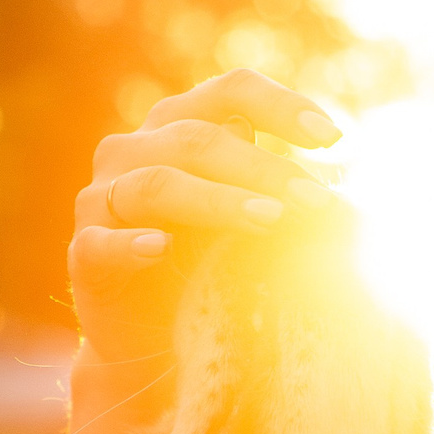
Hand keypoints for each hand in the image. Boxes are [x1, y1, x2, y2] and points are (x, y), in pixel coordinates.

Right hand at [68, 69, 342, 369]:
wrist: (154, 341)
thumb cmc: (212, 268)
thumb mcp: (254, 222)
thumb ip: (284, 192)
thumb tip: (349, 182)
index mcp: (177, 125)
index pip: (231, 93)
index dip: (282, 106)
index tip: (334, 138)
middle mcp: (132, 150)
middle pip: (199, 140)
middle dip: (265, 168)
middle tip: (317, 201)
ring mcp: (101, 199)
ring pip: (156, 184)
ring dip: (217, 201)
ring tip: (269, 221)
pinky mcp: (83, 253)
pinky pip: (104, 243)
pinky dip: (134, 244)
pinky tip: (163, 248)